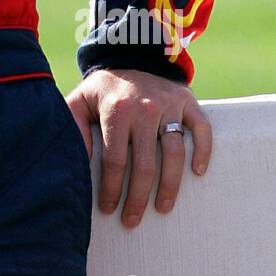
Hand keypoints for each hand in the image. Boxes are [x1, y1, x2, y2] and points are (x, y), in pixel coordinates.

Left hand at [66, 68, 211, 227]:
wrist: (130, 55)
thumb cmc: (102, 89)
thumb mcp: (78, 101)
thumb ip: (73, 128)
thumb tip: (75, 163)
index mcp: (116, 111)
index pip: (114, 160)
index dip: (112, 189)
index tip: (108, 209)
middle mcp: (144, 108)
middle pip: (144, 164)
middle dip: (138, 198)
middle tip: (132, 220)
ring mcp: (169, 104)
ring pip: (174, 153)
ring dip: (170, 185)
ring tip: (162, 208)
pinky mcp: (187, 101)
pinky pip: (202, 129)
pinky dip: (203, 151)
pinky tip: (197, 173)